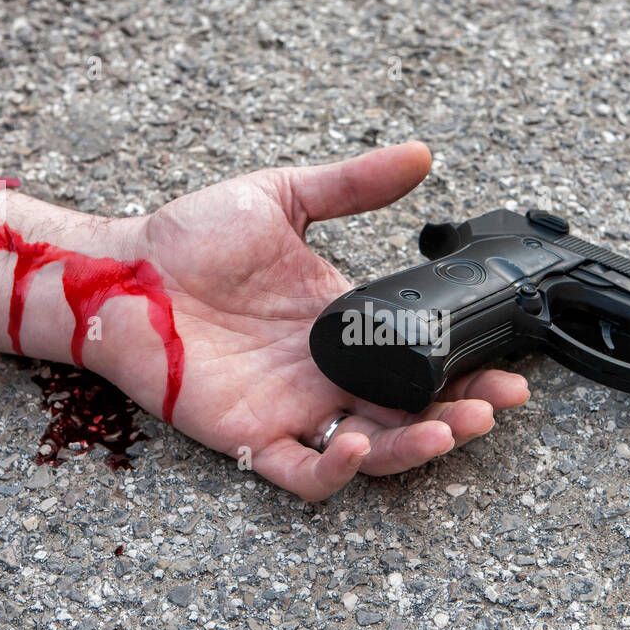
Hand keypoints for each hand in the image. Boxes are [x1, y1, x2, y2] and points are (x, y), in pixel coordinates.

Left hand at [110, 142, 529, 499]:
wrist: (122, 271)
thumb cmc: (191, 239)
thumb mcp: (284, 198)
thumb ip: (351, 184)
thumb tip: (420, 155)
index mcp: (343, 328)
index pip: (419, 360)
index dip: (466, 369)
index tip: (507, 363)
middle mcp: (326, 376)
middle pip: (410, 413)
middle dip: (461, 415)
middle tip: (496, 403)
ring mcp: (292, 411)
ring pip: (370, 452)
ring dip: (415, 447)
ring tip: (449, 427)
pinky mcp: (251, 436)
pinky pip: (300, 474)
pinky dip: (334, 472)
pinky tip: (357, 443)